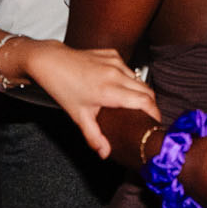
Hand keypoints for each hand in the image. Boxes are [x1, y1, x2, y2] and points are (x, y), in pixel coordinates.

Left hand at [19, 43, 157, 156]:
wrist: (51, 62)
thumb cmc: (62, 87)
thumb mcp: (78, 116)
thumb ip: (94, 136)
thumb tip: (105, 153)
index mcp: (110, 91)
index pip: (145, 102)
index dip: (155, 113)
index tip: (155, 122)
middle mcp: (116, 74)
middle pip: (147, 91)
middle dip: (151, 105)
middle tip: (146, 116)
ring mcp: (115, 62)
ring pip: (139, 79)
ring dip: (140, 92)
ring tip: (133, 104)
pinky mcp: (112, 54)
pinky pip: (128, 69)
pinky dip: (128, 79)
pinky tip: (118, 87)